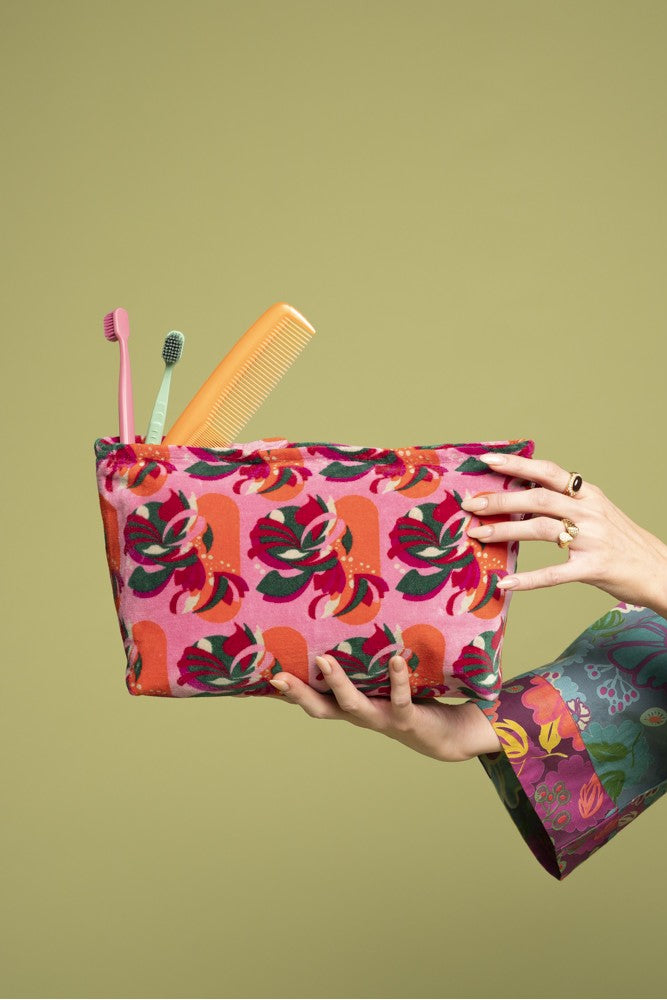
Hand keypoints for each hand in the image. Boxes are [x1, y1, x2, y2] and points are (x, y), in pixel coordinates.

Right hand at [268, 654, 501, 760]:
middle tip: (277, 675)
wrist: (445, 736)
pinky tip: (397, 659)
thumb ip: (364, 665)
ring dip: (337, 683)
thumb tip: (347, 627)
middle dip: (298, 693)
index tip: (264, 676)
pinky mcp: (406, 719)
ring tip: (324, 659)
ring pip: (352, 704)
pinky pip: (399, 699)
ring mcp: (381, 718)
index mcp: (350, 706)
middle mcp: (360, 715)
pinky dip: (397, 679)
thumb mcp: (381, 684)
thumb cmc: (407, 701)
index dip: (288, 692)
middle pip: (321, 708)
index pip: (312, 700)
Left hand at [463, 451, 666, 615]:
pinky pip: (554, 573)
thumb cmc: (621, 542)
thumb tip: (521, 493)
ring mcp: (592, 539)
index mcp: (588, 494)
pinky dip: (528, 579)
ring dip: (505, 531)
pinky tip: (505, 582)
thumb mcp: (597, 511)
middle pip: (537, 497)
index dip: (517, 464)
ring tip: (477, 535)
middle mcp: (589, 511)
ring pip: (540, 528)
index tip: (488, 461)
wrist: (660, 570)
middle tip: (470, 504)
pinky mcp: (594, 568)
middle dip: (500, 500)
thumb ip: (565, 502)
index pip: (548, 471)